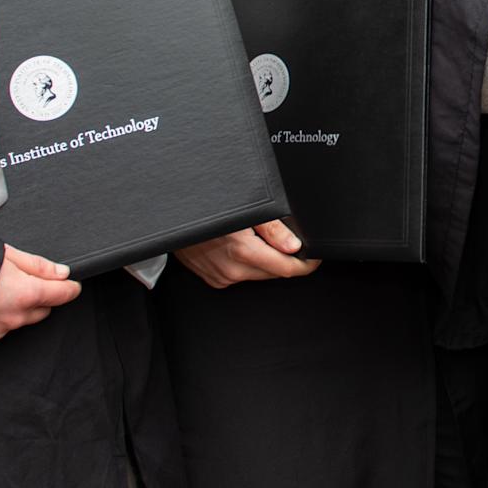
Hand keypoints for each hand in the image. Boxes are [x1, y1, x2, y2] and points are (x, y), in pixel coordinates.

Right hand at [0, 245, 79, 352]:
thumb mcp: (1, 253)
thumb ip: (35, 265)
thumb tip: (61, 273)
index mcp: (23, 294)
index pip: (61, 294)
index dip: (69, 288)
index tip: (71, 285)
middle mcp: (12, 319)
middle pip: (40, 310)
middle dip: (38, 297)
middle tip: (20, 281)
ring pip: (16, 323)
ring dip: (12, 310)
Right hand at [172, 219, 320, 286]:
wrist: (172, 217)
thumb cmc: (206, 208)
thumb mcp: (245, 210)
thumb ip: (272, 229)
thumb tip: (294, 246)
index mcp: (243, 252)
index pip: (287, 269)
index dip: (306, 265)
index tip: (315, 258)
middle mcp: (232, 270)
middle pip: (275, 272)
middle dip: (286, 259)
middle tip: (285, 239)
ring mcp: (222, 277)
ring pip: (259, 274)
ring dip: (265, 261)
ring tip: (255, 238)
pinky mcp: (214, 279)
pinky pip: (241, 275)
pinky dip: (247, 264)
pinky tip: (239, 246)